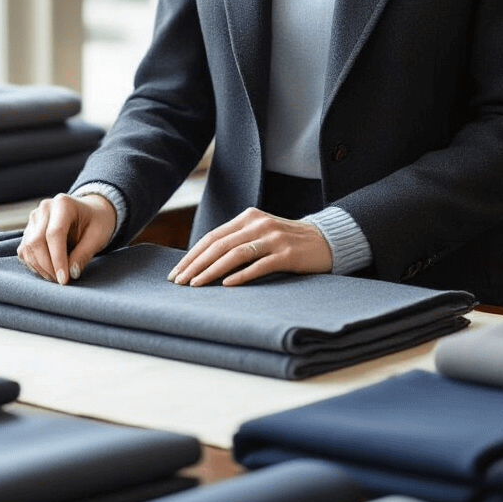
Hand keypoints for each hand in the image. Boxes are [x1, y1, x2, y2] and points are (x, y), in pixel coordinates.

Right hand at [17, 193, 116, 284]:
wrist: (91, 212)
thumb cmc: (97, 222)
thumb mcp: (98, 236)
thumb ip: (84, 254)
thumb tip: (71, 274)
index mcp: (63, 203)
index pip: (54, 233)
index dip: (57, 259)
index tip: (64, 280)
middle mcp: (45, 208)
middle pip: (37, 241)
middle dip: (48, 266)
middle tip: (62, 281)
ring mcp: (34, 218)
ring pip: (28, 248)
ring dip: (40, 268)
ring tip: (57, 277)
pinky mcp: (29, 229)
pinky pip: (25, 251)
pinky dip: (34, 264)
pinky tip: (48, 271)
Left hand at [167, 207, 332, 287]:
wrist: (325, 241)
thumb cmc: (287, 241)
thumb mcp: (260, 233)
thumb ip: (238, 240)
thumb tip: (203, 261)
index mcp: (248, 217)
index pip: (212, 237)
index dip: (192, 255)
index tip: (177, 272)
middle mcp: (258, 223)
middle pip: (219, 244)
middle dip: (195, 264)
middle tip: (179, 282)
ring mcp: (273, 238)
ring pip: (235, 254)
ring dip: (212, 271)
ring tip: (196, 285)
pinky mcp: (287, 254)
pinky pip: (259, 265)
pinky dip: (241, 275)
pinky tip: (226, 285)